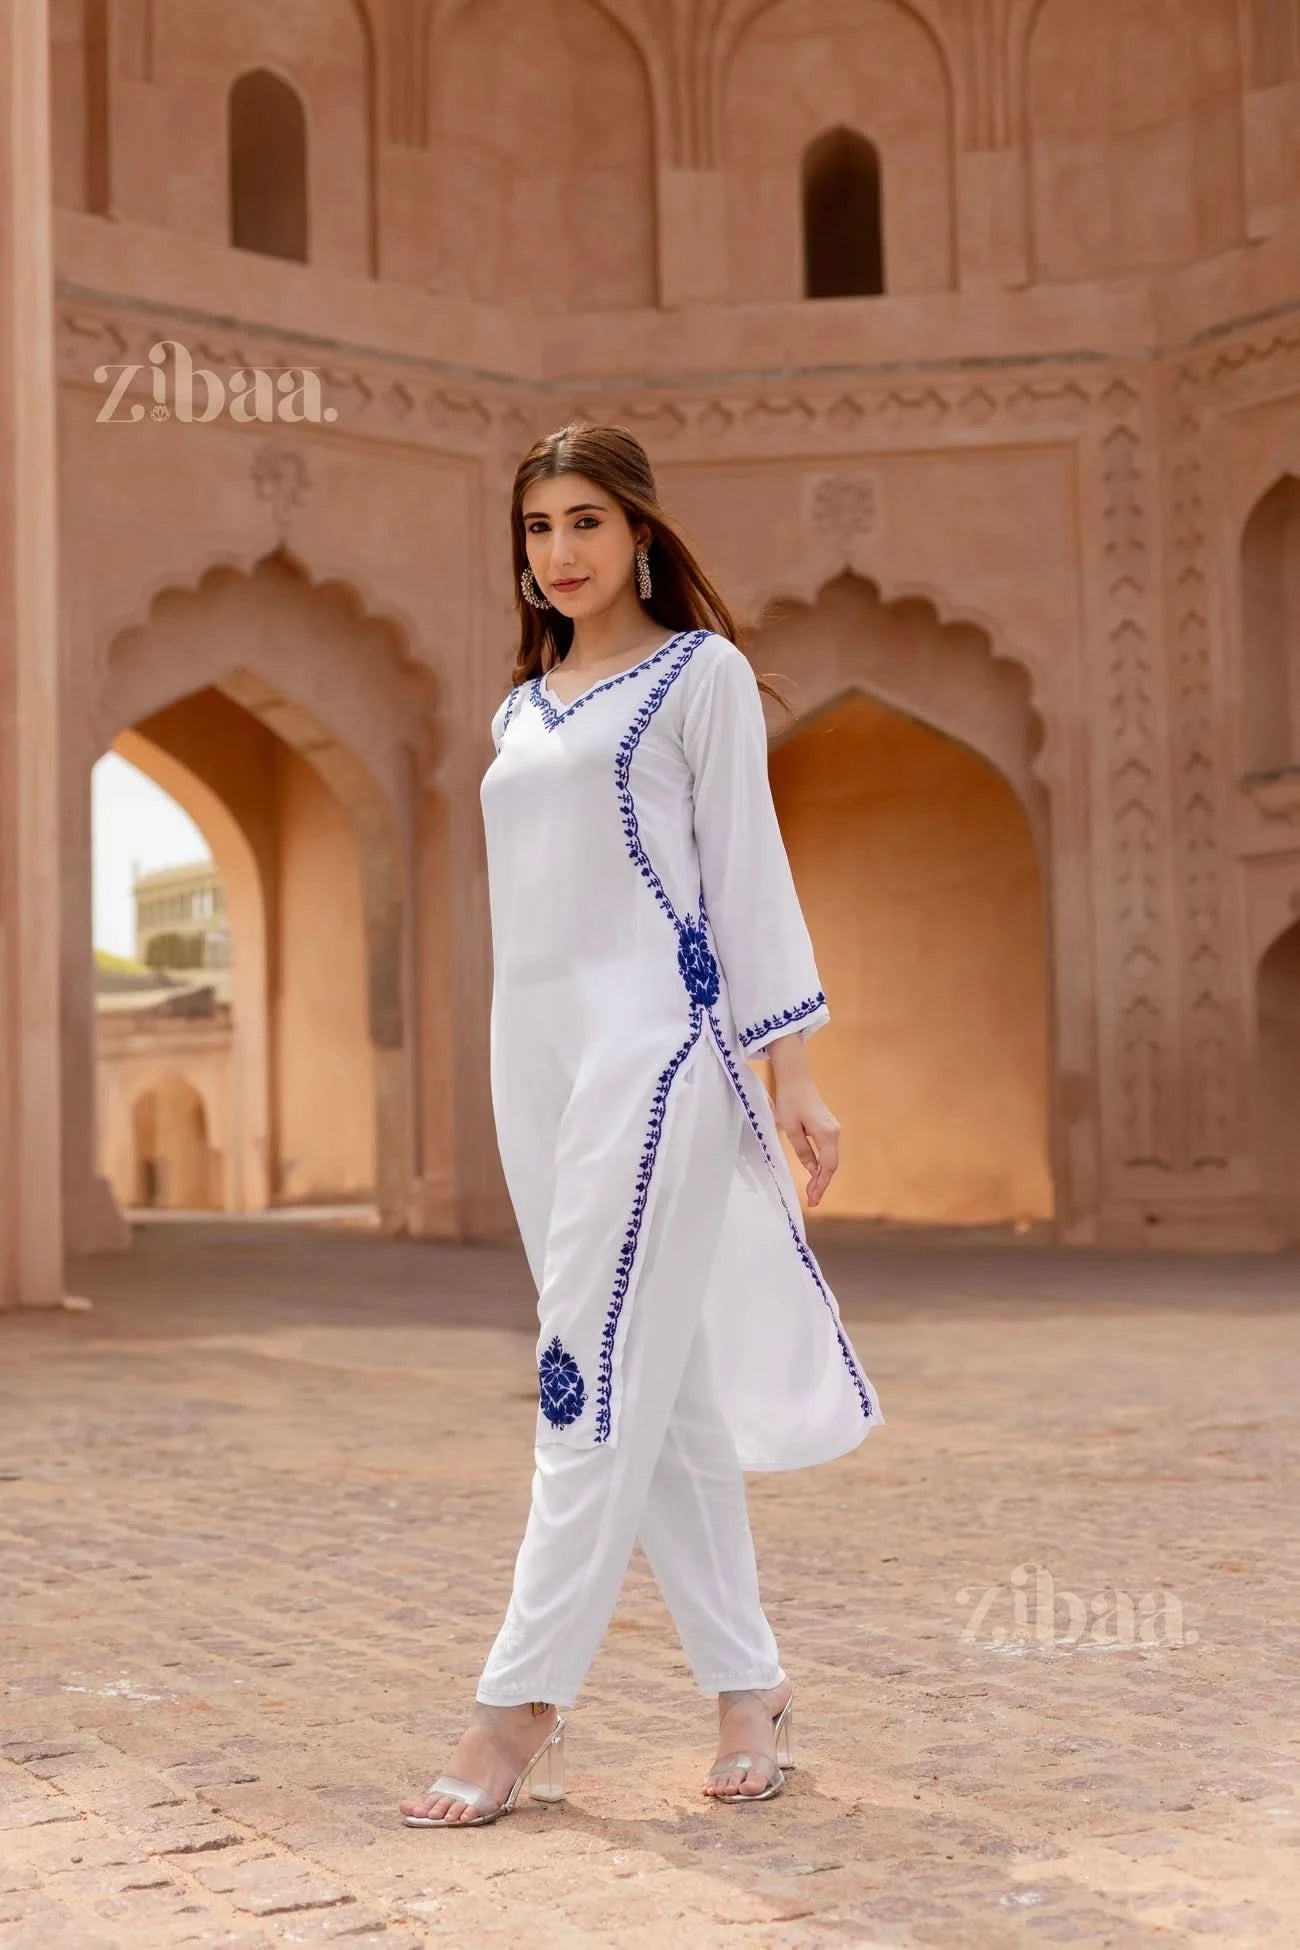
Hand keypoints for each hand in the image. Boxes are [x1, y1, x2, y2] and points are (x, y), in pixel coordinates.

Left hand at [765, 1039, 838, 1207]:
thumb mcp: (790, 1129)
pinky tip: (814, 1173)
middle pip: (831, 1164)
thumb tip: (811, 1169)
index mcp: (827, 1135)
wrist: (795, 1077)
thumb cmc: (790, 1101)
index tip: (813, 1200)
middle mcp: (834, 1132)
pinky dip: (821, 1164)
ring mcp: (832, 1129)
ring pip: (830, 1158)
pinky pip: (827, 1150)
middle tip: (812, 1200)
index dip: (821, 1185)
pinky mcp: (827, 1126)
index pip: (827, 1167)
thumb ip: (802, 1151)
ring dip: (822, 1175)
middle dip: (822, 1183)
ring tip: (812, 1191)